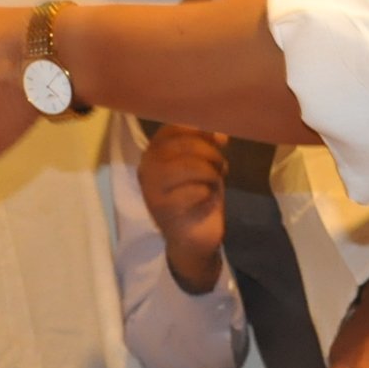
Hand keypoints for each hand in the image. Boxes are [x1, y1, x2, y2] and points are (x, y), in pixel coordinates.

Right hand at [137, 124, 229, 293]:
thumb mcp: (201, 164)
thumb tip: (220, 132)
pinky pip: (195, 191)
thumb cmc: (196, 196)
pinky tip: (207, 201)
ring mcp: (152, 189)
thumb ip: (203, 145)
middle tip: (221, 167)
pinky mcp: (163, 209)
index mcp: (153, 153)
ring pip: (190, 166)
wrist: (192, 239)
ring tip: (215, 182)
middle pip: (184, 145)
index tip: (221, 140)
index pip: (172, 128)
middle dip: (210, 153)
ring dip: (211, 173)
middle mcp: (147, 167)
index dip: (200, 130)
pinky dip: (209, 194)